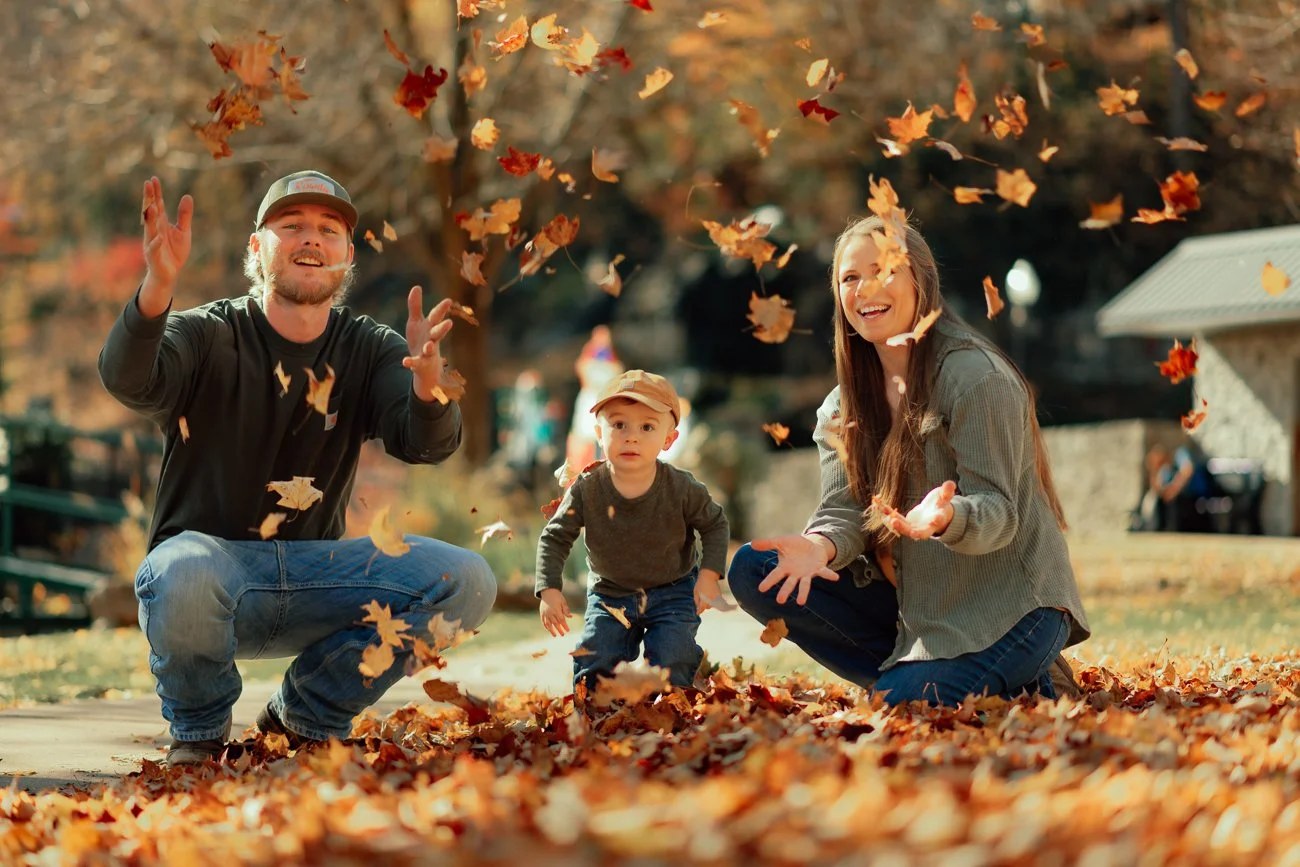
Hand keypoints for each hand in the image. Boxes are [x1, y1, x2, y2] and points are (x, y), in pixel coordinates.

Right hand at [139, 176, 191, 312]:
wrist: (170, 273)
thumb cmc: (174, 251)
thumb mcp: (183, 231)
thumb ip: (184, 215)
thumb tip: (187, 196)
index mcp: (161, 223)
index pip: (158, 204)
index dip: (156, 193)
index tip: (153, 179)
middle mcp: (154, 230)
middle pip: (151, 212)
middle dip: (149, 199)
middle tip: (147, 184)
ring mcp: (152, 242)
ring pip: (150, 228)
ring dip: (150, 218)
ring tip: (152, 206)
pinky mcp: (154, 256)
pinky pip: (154, 249)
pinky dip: (156, 243)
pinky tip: (159, 237)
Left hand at [402, 286, 453, 400]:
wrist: (424, 366)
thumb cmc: (421, 339)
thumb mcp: (416, 322)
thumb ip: (415, 306)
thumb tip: (417, 286)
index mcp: (430, 327)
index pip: (436, 317)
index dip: (442, 309)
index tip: (448, 301)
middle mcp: (432, 339)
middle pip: (438, 333)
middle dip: (443, 328)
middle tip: (449, 323)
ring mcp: (427, 353)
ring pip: (431, 349)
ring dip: (430, 347)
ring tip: (429, 345)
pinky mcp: (420, 363)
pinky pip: (416, 363)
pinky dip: (411, 362)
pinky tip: (405, 361)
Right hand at [539, 588, 571, 636]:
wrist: (548, 591)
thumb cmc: (557, 597)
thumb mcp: (563, 602)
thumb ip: (566, 610)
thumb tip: (570, 617)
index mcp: (556, 610)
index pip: (561, 620)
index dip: (565, 626)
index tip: (568, 630)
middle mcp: (550, 613)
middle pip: (555, 623)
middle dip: (559, 630)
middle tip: (563, 635)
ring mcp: (545, 613)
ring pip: (548, 624)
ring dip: (552, 630)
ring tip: (555, 635)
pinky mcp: (542, 613)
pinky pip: (543, 621)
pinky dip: (546, 626)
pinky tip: (548, 630)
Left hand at [694, 569, 733, 613]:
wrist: (708, 576)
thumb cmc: (701, 583)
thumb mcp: (696, 592)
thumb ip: (696, 600)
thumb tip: (697, 606)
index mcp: (704, 599)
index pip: (702, 608)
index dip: (699, 611)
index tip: (698, 612)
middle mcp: (711, 599)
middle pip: (708, 607)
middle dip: (704, 606)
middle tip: (701, 603)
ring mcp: (716, 598)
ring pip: (713, 605)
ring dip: (709, 604)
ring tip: (707, 599)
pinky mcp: (719, 595)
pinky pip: (717, 602)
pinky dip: (714, 602)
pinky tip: (712, 599)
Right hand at [753, 534, 839, 605]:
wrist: (811, 545)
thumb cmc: (794, 545)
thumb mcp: (780, 541)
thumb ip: (767, 543)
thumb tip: (751, 544)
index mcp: (784, 567)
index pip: (775, 575)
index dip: (768, 582)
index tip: (761, 589)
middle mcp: (795, 574)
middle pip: (789, 584)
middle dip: (785, 591)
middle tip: (780, 601)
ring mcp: (807, 573)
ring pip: (804, 584)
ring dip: (803, 592)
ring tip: (800, 602)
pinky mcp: (818, 569)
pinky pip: (824, 573)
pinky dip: (829, 575)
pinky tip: (835, 577)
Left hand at [872, 480, 955, 539]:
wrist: (934, 515)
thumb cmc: (940, 505)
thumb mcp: (945, 497)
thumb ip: (947, 492)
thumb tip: (951, 483)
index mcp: (938, 520)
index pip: (938, 521)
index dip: (937, 520)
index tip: (936, 518)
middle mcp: (926, 527)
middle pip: (920, 533)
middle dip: (911, 531)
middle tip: (901, 526)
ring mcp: (914, 528)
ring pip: (904, 528)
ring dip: (895, 523)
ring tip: (886, 514)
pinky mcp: (905, 524)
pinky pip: (895, 520)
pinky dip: (887, 513)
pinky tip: (878, 504)